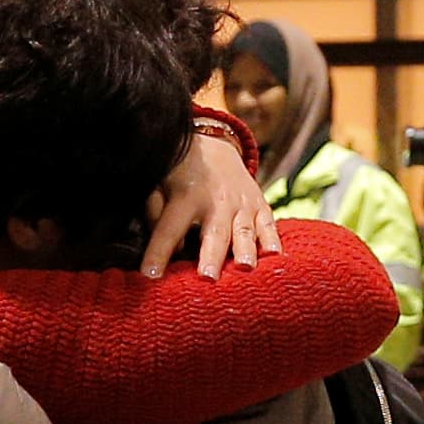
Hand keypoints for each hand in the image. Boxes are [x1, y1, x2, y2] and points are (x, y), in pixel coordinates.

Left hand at [141, 131, 279, 279]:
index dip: (158, 252)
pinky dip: (272, 238)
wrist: (215, 145)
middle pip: (214, 233)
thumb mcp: (159, 185)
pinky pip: (268, 223)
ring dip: (245, 250)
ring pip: (244, 230)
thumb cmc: (181, 173)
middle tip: (208, 277)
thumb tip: (172, 250)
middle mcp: (216, 200)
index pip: (169, 229)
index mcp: (186, 196)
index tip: (150, 274)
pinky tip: (274, 254)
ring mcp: (241, 202)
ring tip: (244, 268)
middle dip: (211, 256)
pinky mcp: (259, 204)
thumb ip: (157, 215)